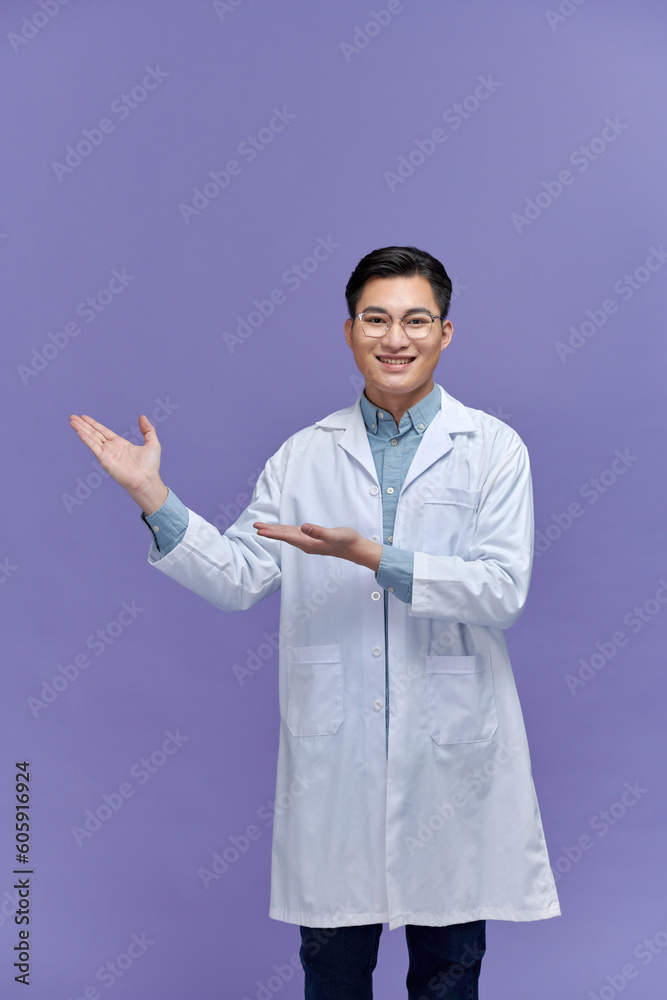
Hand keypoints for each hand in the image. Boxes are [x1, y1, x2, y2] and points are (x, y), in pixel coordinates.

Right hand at [69, 413, 166, 511]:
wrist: (147, 480)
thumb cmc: (150, 466)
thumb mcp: (152, 443)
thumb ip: (148, 429)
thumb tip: (142, 417)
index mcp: (120, 444)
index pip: (103, 431)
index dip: (94, 424)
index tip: (84, 417)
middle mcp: (111, 448)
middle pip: (94, 433)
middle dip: (83, 425)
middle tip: (73, 416)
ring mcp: (107, 454)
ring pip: (91, 438)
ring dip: (81, 429)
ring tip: (72, 421)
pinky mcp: (104, 459)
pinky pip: (93, 446)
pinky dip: (85, 438)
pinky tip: (78, 431)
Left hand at [253, 521, 381, 571]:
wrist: (355, 549)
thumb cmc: (347, 541)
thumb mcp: (335, 535)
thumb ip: (319, 531)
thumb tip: (304, 527)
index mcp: (308, 543)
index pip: (286, 537)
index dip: (272, 533)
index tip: (259, 530)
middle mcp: (306, 544)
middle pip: (284, 536)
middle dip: (269, 532)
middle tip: (255, 526)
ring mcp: (308, 542)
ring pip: (288, 536)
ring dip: (275, 531)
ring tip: (263, 528)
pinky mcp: (312, 539)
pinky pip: (294, 534)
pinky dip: (285, 531)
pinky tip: (281, 530)